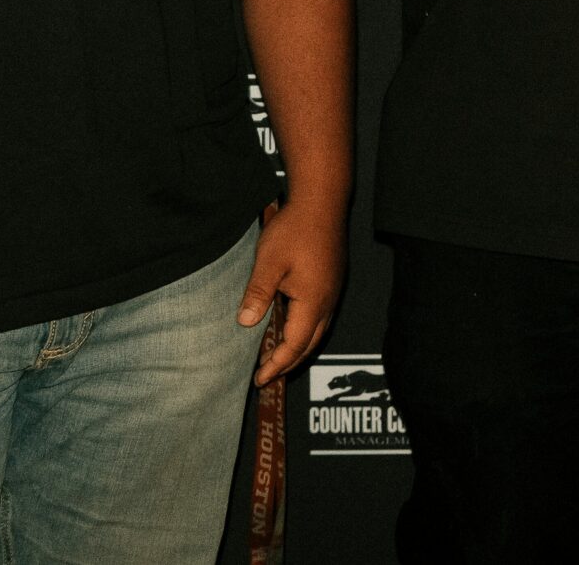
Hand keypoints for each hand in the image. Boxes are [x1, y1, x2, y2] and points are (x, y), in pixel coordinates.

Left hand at [239, 196, 345, 385]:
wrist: (322, 201)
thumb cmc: (296, 228)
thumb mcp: (269, 263)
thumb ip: (258, 295)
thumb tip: (245, 324)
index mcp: (313, 303)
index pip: (294, 347)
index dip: (277, 365)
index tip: (261, 379)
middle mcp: (327, 301)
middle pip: (310, 344)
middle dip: (289, 363)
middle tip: (268, 374)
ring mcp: (332, 290)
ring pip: (318, 331)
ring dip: (298, 347)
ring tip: (277, 355)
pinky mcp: (332, 279)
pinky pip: (320, 315)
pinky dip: (305, 329)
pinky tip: (290, 323)